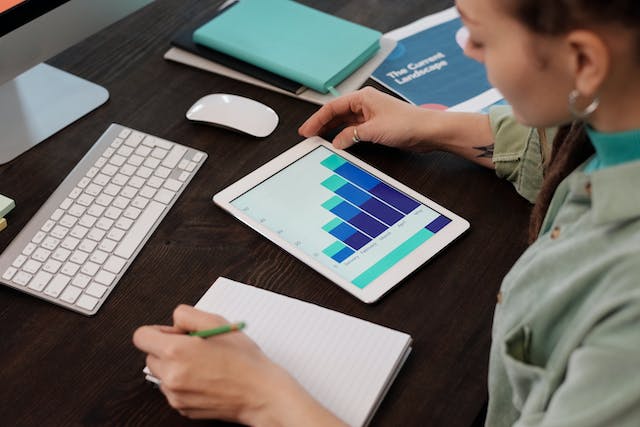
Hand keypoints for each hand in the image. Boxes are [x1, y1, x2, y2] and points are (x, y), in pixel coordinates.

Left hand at [133, 305, 346, 425]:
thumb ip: (188, 315)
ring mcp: (175, 395)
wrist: (260, 393)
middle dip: (167, 349)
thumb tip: (174, 322)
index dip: (158, 331)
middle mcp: (171, 375)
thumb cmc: (244, 360)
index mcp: (176, 351)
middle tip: (193, 346)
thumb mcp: (218, 322)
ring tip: (203, 364)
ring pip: (161, 374)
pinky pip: (173, 390)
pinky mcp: (182, 408)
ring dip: (175, 367)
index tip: (172, 333)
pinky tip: (206, 378)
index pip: (141, 336)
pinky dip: (184, 383)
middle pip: (149, 356)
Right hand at [298, 86, 430, 149]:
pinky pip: (354, 130)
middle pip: (336, 113)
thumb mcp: (373, 131)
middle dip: (321, 124)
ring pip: (344, 121)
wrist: (428, 131)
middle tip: (308, 135)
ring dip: (332, 130)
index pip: (332, 107)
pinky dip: (344, 135)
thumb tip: (337, 142)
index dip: (317, 119)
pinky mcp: (376, 126)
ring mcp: (371, 115)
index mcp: (363, 98)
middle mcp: (365, 104)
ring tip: (319, 139)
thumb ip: (351, 135)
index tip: (306, 130)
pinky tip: (339, 142)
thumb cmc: (407, 123)